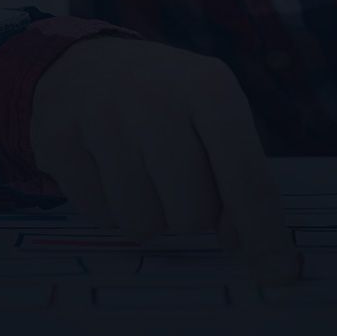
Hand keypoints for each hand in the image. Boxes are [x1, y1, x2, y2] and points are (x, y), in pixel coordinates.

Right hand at [31, 37, 297, 283]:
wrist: (84, 62)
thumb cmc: (165, 99)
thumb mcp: (213, 115)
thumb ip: (237, 175)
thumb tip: (240, 242)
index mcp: (210, 87)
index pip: (247, 178)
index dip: (264, 233)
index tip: (279, 273)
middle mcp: (156, 98)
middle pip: (192, 214)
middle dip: (189, 212)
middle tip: (174, 177)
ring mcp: (101, 117)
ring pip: (143, 223)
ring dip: (147, 211)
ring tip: (138, 169)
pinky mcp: (57, 139)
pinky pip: (98, 216)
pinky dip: (106, 204)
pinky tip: (103, 165)